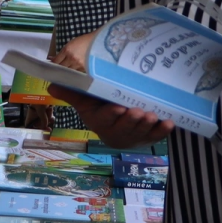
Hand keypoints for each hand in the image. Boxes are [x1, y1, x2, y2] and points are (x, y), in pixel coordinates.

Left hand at [54, 35, 90, 70]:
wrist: (99, 43)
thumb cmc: (85, 40)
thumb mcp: (72, 43)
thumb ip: (63, 51)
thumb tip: (53, 58)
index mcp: (67, 50)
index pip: (56, 60)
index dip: (53, 63)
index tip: (51, 64)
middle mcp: (71, 58)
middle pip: (61, 67)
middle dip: (59, 67)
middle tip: (57, 68)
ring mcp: (78, 64)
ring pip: (69, 71)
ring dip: (67, 70)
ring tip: (67, 69)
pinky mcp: (85, 68)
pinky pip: (77, 72)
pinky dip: (75, 71)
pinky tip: (75, 69)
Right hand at [56, 88, 173, 148]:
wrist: (115, 121)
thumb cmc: (98, 106)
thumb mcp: (84, 100)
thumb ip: (72, 92)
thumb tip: (52, 85)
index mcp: (99, 122)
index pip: (104, 119)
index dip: (111, 115)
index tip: (117, 108)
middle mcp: (115, 133)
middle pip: (124, 128)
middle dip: (132, 121)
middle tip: (140, 112)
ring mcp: (132, 137)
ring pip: (140, 133)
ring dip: (148, 126)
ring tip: (154, 116)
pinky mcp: (146, 138)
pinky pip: (156, 137)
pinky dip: (163, 132)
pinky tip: (169, 124)